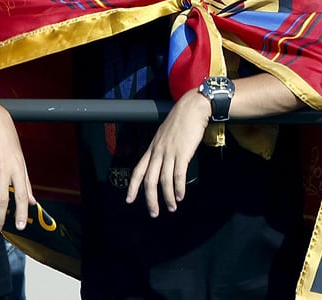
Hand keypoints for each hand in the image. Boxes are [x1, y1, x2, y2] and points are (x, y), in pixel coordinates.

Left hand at [126, 89, 209, 216]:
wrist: (192, 108)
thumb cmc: (181, 120)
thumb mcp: (164, 134)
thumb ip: (162, 148)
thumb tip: (162, 162)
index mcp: (153, 148)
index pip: (138, 170)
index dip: (133, 187)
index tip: (129, 200)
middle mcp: (158, 152)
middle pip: (149, 180)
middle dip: (150, 199)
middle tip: (154, 213)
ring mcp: (170, 152)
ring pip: (164, 180)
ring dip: (167, 197)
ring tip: (172, 207)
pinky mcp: (183, 153)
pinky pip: (178, 175)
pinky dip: (178, 188)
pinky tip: (180, 196)